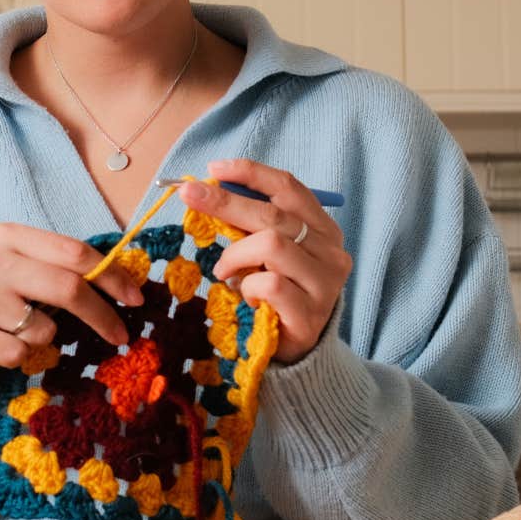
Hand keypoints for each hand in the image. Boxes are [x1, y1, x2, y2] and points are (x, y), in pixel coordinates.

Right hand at [0, 222, 145, 369]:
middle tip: (121, 335)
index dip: (112, 276)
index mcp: (10, 235)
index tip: (136, 298)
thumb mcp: (20, 262)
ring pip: (43, 329)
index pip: (74, 252)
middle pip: (67, 289)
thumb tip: (123, 286)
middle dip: (102, 315)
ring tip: (18, 328)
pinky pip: (18, 354)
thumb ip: (61, 266)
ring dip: (45, 338)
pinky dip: (19, 356)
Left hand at [183, 158, 351, 364]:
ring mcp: (325, 283)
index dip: (251, 174)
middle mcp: (331, 252)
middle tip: (189, 195)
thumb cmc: (278, 295)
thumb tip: (208, 190)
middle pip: (273, 215)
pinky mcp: (311, 313)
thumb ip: (253, 225)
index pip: (289, 189)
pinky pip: (269, 284)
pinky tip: (247, 297)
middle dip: (225, 202)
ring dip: (236, 255)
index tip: (214, 169)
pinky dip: (248, 286)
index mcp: (323, 229)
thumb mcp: (268, 254)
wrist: (297, 351)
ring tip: (224, 272)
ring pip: (272, 245)